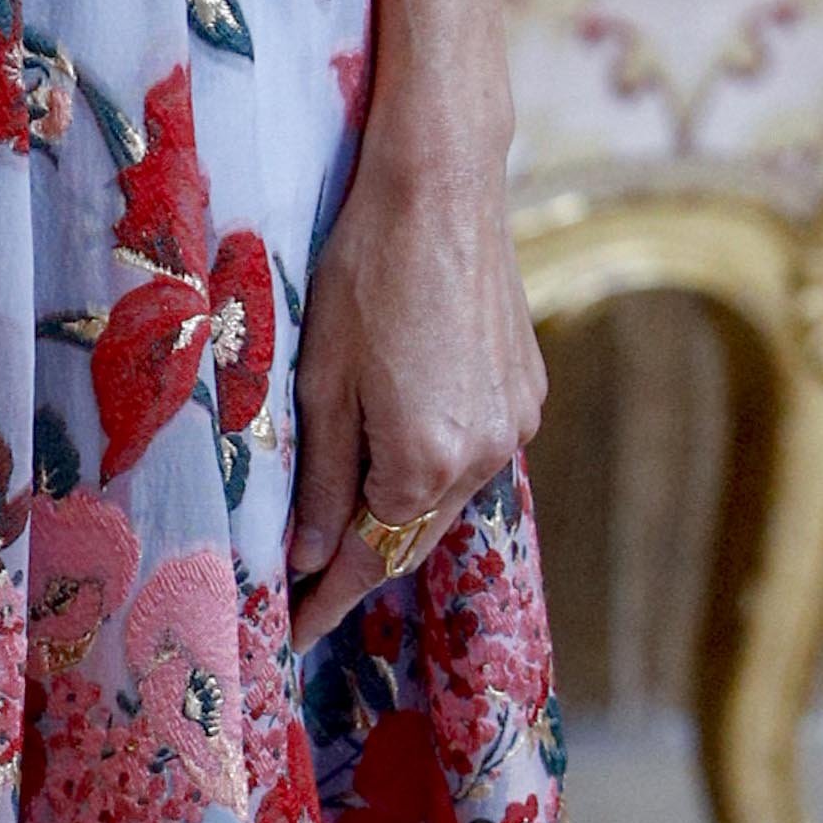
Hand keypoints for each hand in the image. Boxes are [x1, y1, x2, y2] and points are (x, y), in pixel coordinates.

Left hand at [288, 110, 547, 649]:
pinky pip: (475, 454)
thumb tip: (312, 557)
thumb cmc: (364, 272)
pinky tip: (402, 448)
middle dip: (361, 566)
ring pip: (446, 499)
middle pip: (412, 540)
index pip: (367, 562)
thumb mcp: (321, 380)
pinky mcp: (529, 392)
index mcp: (424, 461)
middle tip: (309, 591)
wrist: (443, 187)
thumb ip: (323, 480)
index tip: (293, 635)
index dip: (326, 603)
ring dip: (399, 513)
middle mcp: (484, 456)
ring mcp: (515, 425)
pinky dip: (435, 466)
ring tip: (347, 522)